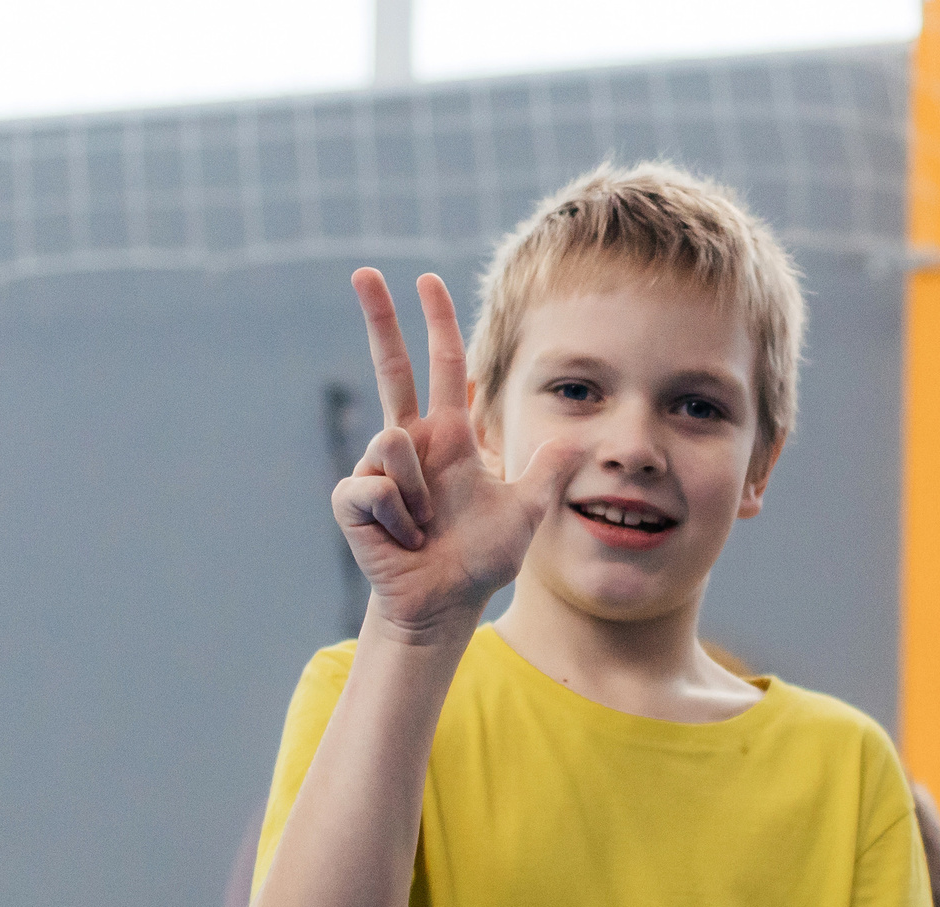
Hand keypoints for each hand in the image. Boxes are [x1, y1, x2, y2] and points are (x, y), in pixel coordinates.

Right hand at [331, 269, 584, 641]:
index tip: (427, 282)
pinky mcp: (355, 498)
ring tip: (427, 526)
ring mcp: (379, 468)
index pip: (445, 367)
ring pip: (390, 441)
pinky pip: (376, 487)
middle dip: (380, 317)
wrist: (444, 603)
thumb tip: (584, 438)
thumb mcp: (527, 512)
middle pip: (392, 367)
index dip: (436, 324)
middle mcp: (412, 443)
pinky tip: (403, 537)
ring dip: (421, 496)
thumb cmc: (480, 559)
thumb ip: (549, 472)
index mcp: (450, 437)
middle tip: (364, 269)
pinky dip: (400, 518)